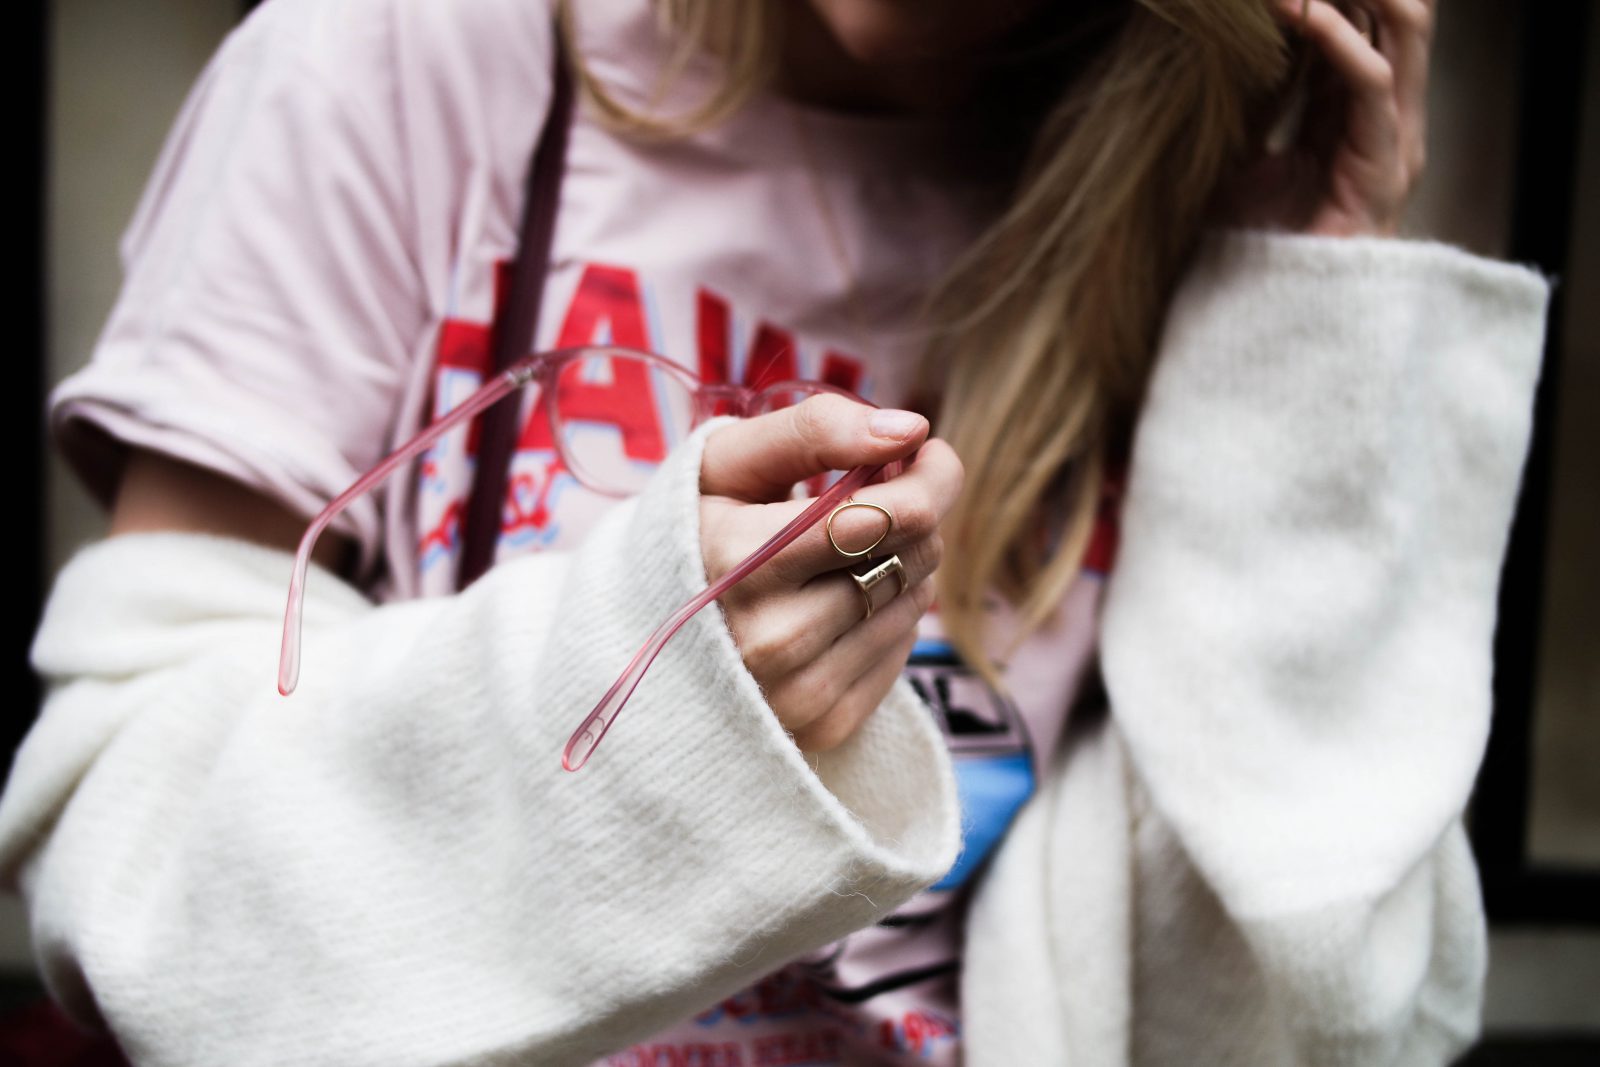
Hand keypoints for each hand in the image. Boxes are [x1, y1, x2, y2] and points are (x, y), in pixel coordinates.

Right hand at [698, 396, 962, 752]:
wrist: (640, 633)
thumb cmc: (695, 529)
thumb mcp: (728, 463)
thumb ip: (815, 430)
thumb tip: (911, 429)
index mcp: (741, 559)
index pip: (894, 515)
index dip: (932, 474)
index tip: (924, 451)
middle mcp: (771, 637)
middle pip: (913, 554)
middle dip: (912, 514)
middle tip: (871, 501)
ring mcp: (798, 690)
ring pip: (914, 601)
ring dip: (899, 564)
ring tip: (841, 556)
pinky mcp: (822, 724)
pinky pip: (902, 650)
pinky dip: (886, 616)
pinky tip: (837, 604)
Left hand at [1212, 0, 1434, 237]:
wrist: (1277, 301)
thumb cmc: (1258, 241)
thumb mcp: (1247, 158)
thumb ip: (1254, 110)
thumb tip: (1225, 63)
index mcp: (1357, 110)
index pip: (1367, 21)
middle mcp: (1388, 112)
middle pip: (1400, 14)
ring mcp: (1396, 133)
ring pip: (1405, 29)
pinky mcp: (1387, 158)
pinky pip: (1373, 79)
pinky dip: (1337, 36)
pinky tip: (1298, 9)